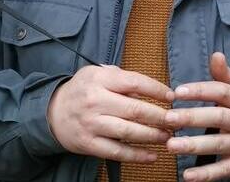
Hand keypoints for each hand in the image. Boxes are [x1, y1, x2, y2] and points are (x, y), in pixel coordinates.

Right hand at [47, 65, 174, 162]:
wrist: (52, 112)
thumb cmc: (82, 91)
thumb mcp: (97, 74)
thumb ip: (122, 78)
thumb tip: (153, 89)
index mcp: (100, 79)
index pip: (135, 82)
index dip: (157, 90)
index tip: (172, 97)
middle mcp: (95, 101)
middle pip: (135, 109)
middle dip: (160, 117)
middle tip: (177, 121)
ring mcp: (91, 124)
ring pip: (128, 132)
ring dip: (153, 136)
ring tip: (169, 137)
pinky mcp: (88, 144)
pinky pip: (117, 151)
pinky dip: (137, 155)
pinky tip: (152, 155)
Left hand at [165, 52, 229, 180]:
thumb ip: (226, 76)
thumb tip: (215, 55)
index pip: (221, 92)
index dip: (200, 90)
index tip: (178, 92)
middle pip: (218, 118)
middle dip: (192, 118)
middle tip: (169, 118)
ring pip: (219, 144)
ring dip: (194, 146)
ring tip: (171, 145)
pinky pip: (224, 170)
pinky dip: (206, 175)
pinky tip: (188, 176)